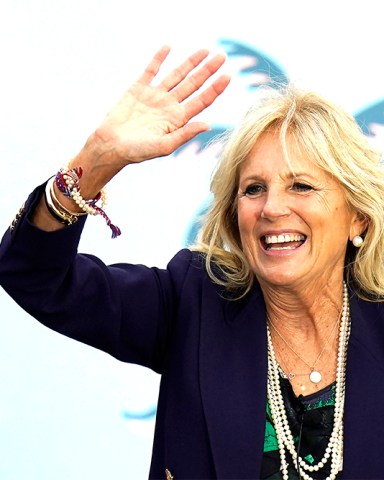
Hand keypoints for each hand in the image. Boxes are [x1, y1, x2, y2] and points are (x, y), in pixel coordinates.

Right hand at [76, 46, 229, 173]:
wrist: (110, 145)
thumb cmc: (137, 151)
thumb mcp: (164, 146)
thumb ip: (185, 134)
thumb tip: (208, 124)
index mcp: (177, 119)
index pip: (201, 101)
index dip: (215, 89)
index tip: (227, 76)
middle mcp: (169, 106)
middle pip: (193, 85)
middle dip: (207, 71)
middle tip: (221, 56)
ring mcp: (155, 96)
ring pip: (176, 75)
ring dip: (190, 63)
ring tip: (204, 50)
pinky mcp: (138, 89)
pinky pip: (151, 71)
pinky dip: (159, 59)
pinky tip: (168, 47)